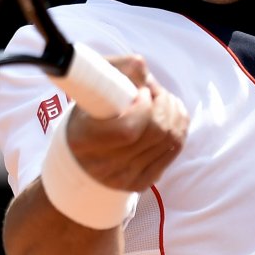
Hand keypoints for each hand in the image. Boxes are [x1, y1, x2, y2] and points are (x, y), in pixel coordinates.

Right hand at [65, 55, 188, 191]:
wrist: (75, 158)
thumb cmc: (85, 114)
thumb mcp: (91, 87)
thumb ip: (118, 70)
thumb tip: (146, 74)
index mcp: (84, 140)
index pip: (129, 129)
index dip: (144, 107)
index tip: (141, 92)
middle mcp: (103, 165)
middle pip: (155, 134)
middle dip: (164, 105)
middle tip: (156, 92)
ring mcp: (123, 178)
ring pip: (169, 143)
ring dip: (175, 115)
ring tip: (166, 100)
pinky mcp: (139, 183)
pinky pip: (171, 154)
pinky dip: (179, 131)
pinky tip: (172, 117)